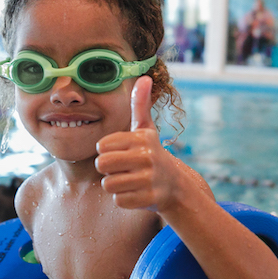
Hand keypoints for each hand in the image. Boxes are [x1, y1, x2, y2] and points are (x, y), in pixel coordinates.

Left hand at [96, 76, 177, 211]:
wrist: (175, 186)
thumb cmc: (152, 154)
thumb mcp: (146, 129)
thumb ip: (140, 105)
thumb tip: (144, 77)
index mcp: (141, 138)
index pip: (102, 146)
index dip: (107, 151)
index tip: (121, 153)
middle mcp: (146, 157)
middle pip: (102, 165)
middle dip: (107, 169)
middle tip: (122, 168)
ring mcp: (149, 179)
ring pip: (108, 184)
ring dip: (115, 185)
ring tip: (129, 180)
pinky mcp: (149, 199)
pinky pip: (119, 200)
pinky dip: (124, 199)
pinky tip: (136, 192)